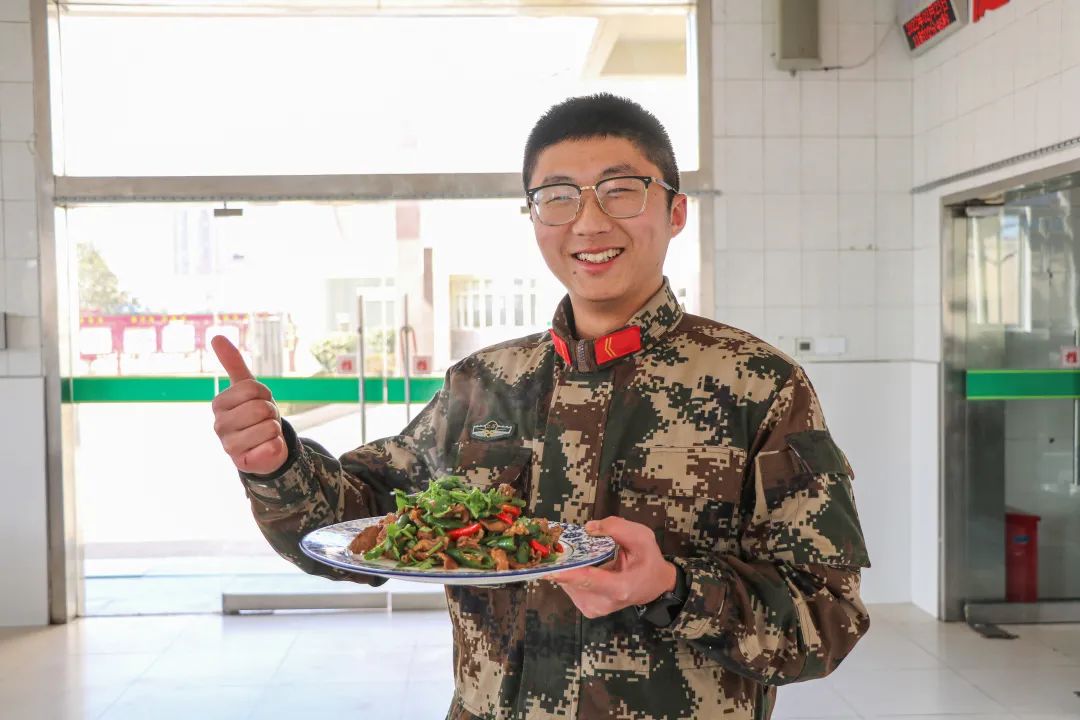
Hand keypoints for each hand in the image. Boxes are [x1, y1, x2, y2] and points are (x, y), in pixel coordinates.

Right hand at [210, 335, 287, 474]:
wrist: (261, 446)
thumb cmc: (254, 414)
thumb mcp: (246, 388)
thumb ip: (233, 363)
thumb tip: (216, 336)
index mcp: (219, 404)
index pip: (254, 388)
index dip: (265, 395)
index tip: (260, 402)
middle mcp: (219, 425)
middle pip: (262, 408)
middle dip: (272, 413)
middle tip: (263, 420)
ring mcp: (229, 446)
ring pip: (269, 428)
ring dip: (274, 430)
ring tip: (264, 434)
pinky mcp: (244, 463)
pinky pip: (272, 448)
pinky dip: (276, 447)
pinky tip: (265, 449)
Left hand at [552, 516, 676, 618]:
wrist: (654, 585)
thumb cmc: (648, 560)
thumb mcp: (642, 537)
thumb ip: (617, 528)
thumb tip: (588, 528)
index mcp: (621, 588)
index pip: (589, 580)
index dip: (568, 574)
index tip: (548, 569)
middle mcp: (605, 603)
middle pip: (574, 583)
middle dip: (562, 564)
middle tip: (555, 546)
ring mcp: (595, 609)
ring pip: (569, 585)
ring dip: (567, 568)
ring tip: (573, 553)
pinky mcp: (587, 609)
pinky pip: (570, 588)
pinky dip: (571, 575)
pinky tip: (579, 565)